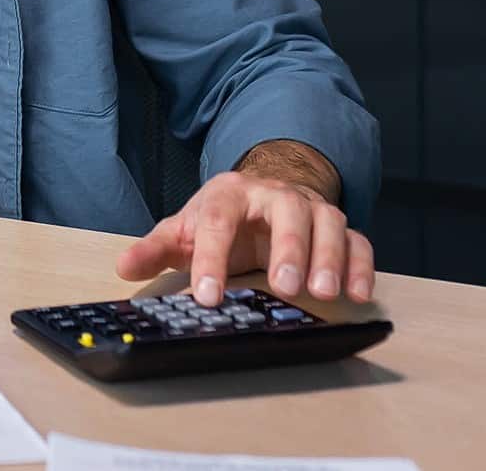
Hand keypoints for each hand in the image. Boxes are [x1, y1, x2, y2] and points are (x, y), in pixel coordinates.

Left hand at [115, 168, 374, 308]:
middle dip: (289, 248)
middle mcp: (274, 195)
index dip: (212, 257)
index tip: (207, 296)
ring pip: (328, 222)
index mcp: (229, 194)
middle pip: (286, 211)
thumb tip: (123, 267)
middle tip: (287, 287)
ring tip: (324, 293)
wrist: (262, 189)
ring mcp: (310, 207)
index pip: (218, 220)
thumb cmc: (222, 216)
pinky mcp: (337, 226)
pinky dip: (362, 265)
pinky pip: (357, 240)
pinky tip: (358, 295)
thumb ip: (157, 248)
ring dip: (328, 256)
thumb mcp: (185, 228)